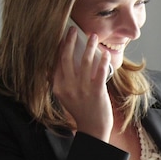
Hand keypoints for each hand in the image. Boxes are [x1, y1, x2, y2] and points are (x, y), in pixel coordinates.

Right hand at [51, 25, 113, 140]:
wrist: (93, 129)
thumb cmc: (81, 111)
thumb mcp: (64, 96)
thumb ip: (61, 81)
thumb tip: (61, 61)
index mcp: (58, 87)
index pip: (55, 62)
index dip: (58, 47)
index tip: (61, 35)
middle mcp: (68, 86)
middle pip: (66, 58)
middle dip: (69, 41)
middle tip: (73, 30)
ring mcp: (82, 89)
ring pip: (84, 61)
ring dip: (89, 46)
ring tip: (93, 36)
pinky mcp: (97, 91)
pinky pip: (99, 71)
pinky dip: (102, 60)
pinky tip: (105, 53)